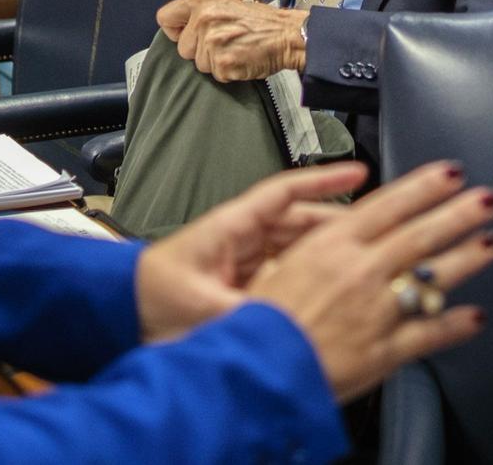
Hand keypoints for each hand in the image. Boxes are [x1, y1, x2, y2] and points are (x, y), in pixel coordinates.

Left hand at [135, 162, 366, 341]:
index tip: (358, 173)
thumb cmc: (146, 299)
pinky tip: (328, 293)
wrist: (116, 314)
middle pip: (300, 221)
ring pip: (296, 248)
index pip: (285, 192)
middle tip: (376, 231)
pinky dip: (307, 278)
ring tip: (361, 262)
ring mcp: (243, 260)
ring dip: (325, 253)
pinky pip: (285, 273)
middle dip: (337, 225)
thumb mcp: (201, 306)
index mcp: (230, 227)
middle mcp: (241, 238)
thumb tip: (286, 319)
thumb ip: (248, 312)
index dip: (324, 180)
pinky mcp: (241, 285)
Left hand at [158, 0, 307, 81]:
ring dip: (216, 62)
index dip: (176, 31)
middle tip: (224, 43)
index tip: (188, 35)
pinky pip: (215, 75)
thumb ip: (201, 14)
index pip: (165, 18)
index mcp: (201, 2)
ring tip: (235, 49)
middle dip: (200, 51)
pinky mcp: (222, 63)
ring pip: (199, 64)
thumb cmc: (260, 22)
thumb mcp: (226, 5)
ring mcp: (212, 42)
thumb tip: (180, 29)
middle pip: (183, 49)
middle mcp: (203, 19)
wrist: (288, 35)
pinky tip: (241, 59)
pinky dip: (228, 72)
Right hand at [247, 160, 492, 401]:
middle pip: (420, 234)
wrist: (254, 372)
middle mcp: (361, 271)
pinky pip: (429, 334)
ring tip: (491, 243)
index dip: (425, 186)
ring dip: (466, 258)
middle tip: (487, 199)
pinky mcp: (385, 350)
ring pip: (432, 277)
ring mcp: (377, 311)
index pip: (390, 205)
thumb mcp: (278, 267)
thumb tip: (345, 236)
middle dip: (459, 214)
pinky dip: (455, 324)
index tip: (451, 173)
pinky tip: (475, 316)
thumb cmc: (258, 321)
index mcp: (332, 245)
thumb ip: (319, 252)